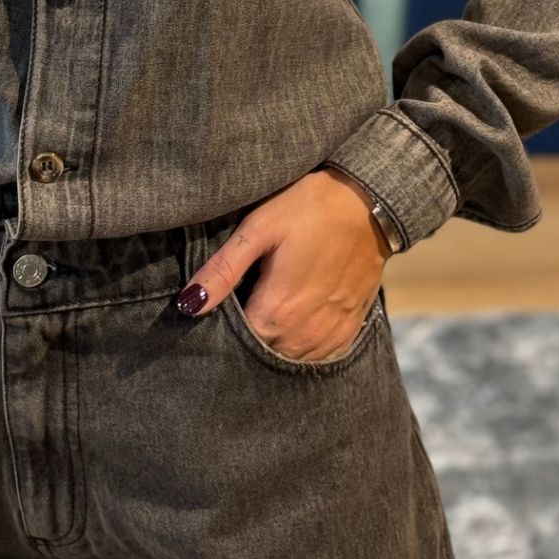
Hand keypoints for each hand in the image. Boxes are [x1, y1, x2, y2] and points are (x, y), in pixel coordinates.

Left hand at [178, 167, 392, 360]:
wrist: (370, 201)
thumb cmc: (309, 208)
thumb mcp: (259, 229)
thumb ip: (223, 270)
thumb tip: (188, 305)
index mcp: (276, 312)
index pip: (238, 344)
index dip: (223, 330)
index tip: (219, 310)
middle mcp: (304, 333)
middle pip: (263, 352)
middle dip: (248, 337)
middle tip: (244, 303)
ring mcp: (331, 333)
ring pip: (290, 357)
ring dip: (276, 342)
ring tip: (268, 310)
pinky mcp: (350, 326)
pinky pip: (319, 353)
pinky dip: (303, 344)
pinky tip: (295, 321)